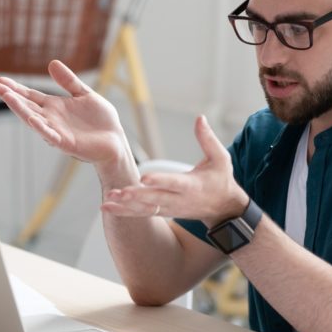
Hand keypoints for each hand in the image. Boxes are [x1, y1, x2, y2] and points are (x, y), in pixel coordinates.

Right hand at [0, 60, 129, 166]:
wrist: (116, 140)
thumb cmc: (101, 120)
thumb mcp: (84, 94)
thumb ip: (69, 81)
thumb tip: (52, 63)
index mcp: (55, 107)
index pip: (31, 96)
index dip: (16, 89)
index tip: (0, 81)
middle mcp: (52, 119)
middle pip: (28, 106)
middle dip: (12, 97)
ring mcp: (57, 131)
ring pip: (34, 120)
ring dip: (20, 110)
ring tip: (7, 98)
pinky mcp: (66, 143)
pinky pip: (51, 135)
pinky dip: (41, 128)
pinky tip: (31, 119)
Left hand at [101, 115, 248, 227]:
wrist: (224, 208)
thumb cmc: (221, 179)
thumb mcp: (221, 159)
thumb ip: (208, 139)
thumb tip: (199, 117)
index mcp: (193, 185)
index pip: (174, 182)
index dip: (160, 180)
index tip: (144, 177)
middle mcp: (180, 199)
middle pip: (155, 198)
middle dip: (136, 196)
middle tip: (118, 191)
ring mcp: (171, 208)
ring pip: (146, 209)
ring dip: (126, 206)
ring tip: (107, 201)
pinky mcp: (164, 211)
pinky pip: (143, 213)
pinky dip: (125, 211)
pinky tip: (107, 206)